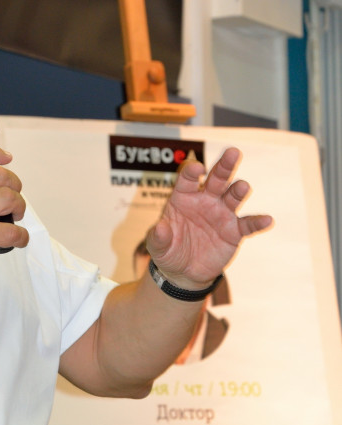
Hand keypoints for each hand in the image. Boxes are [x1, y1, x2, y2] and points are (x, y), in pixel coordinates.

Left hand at [145, 147, 272, 288]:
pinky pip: (248, 225)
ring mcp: (221, 214)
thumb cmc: (168, 251)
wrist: (184, 272)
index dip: (192, 172)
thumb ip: (157, 237)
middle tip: (233, 152)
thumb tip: (160, 227)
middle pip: (217, 179)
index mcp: (184, 197)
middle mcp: (205, 200)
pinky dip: (257, 222)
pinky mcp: (234, 231)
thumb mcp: (157, 246)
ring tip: (242, 187)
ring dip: (239, 190)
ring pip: (233, 196)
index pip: (188, 179)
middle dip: (224, 166)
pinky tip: (267, 220)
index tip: (197, 169)